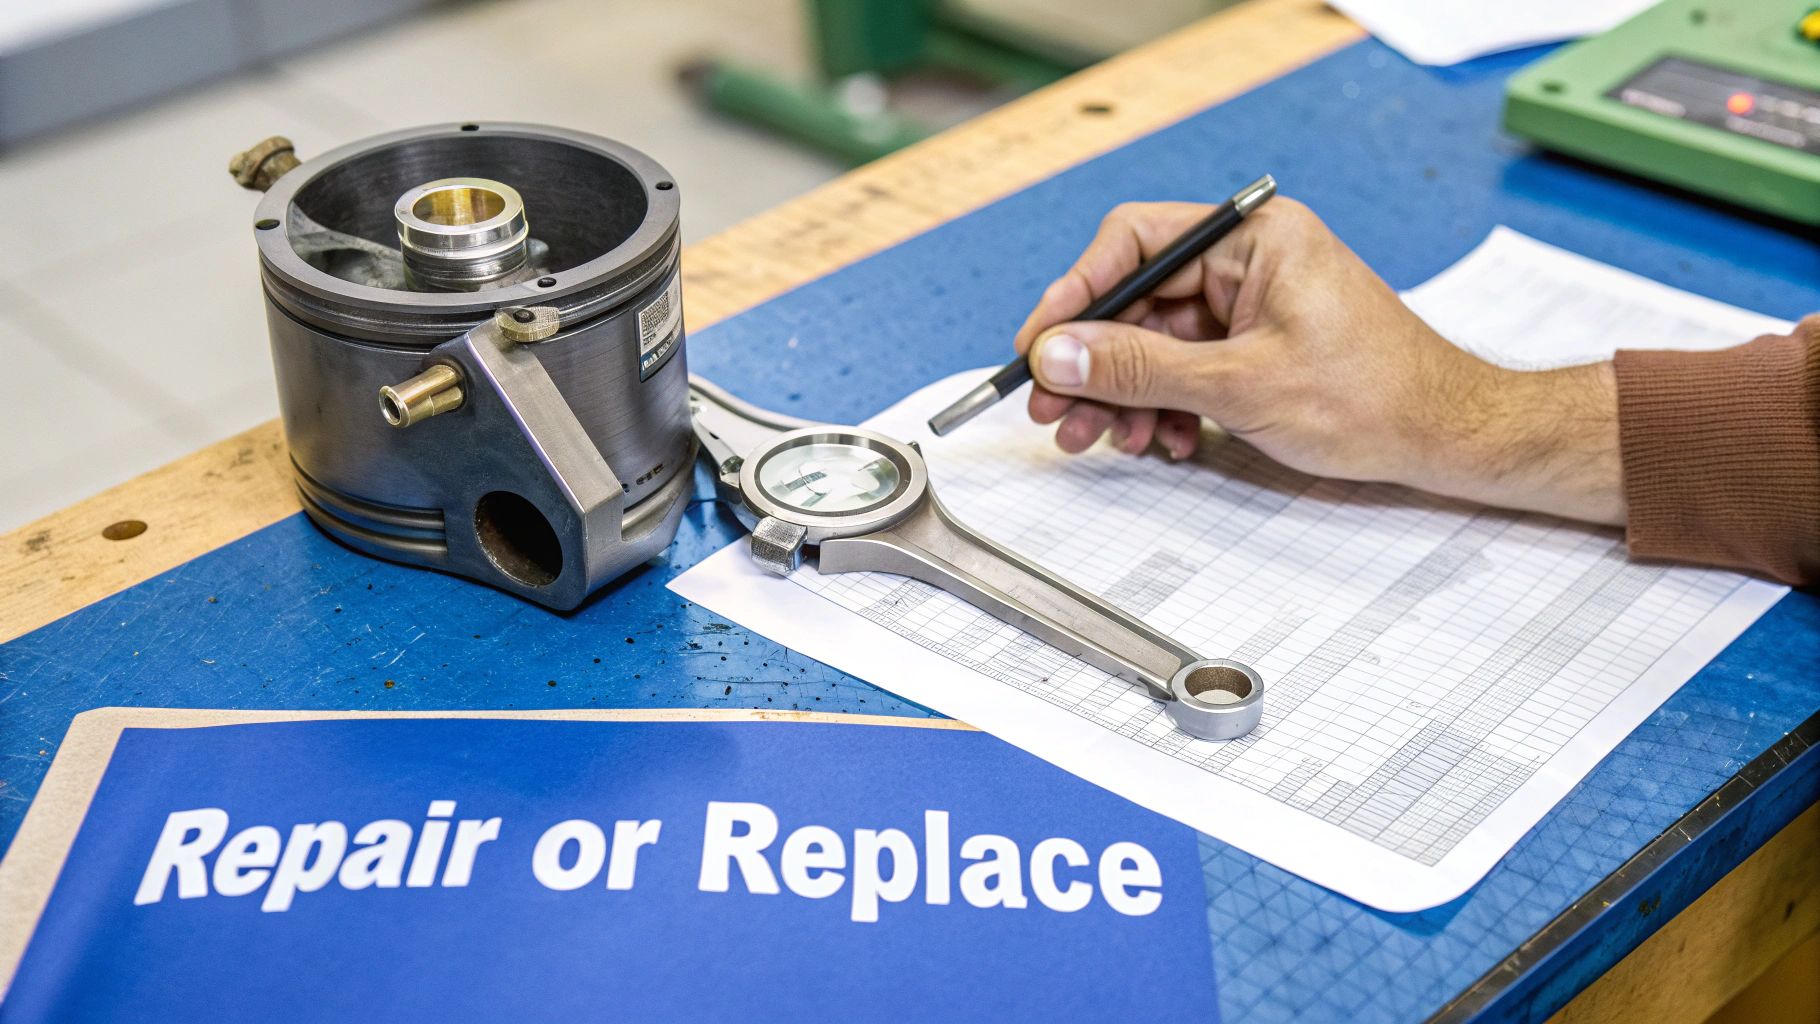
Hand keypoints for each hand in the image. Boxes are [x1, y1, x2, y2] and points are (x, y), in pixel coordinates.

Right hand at [1012, 198, 1624, 524]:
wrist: (1445, 439)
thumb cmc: (1373, 398)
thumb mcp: (1239, 384)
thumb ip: (1140, 367)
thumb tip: (1058, 352)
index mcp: (1252, 237)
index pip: (1134, 241)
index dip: (1076, 294)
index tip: (1039, 346)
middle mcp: (1247, 260)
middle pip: (1136, 300)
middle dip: (1094, 363)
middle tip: (1056, 411)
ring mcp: (1250, 304)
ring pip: (1154, 342)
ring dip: (1124, 394)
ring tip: (1105, 439)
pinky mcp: (1255, 346)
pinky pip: (1185, 368)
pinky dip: (1163, 407)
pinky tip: (1161, 442)